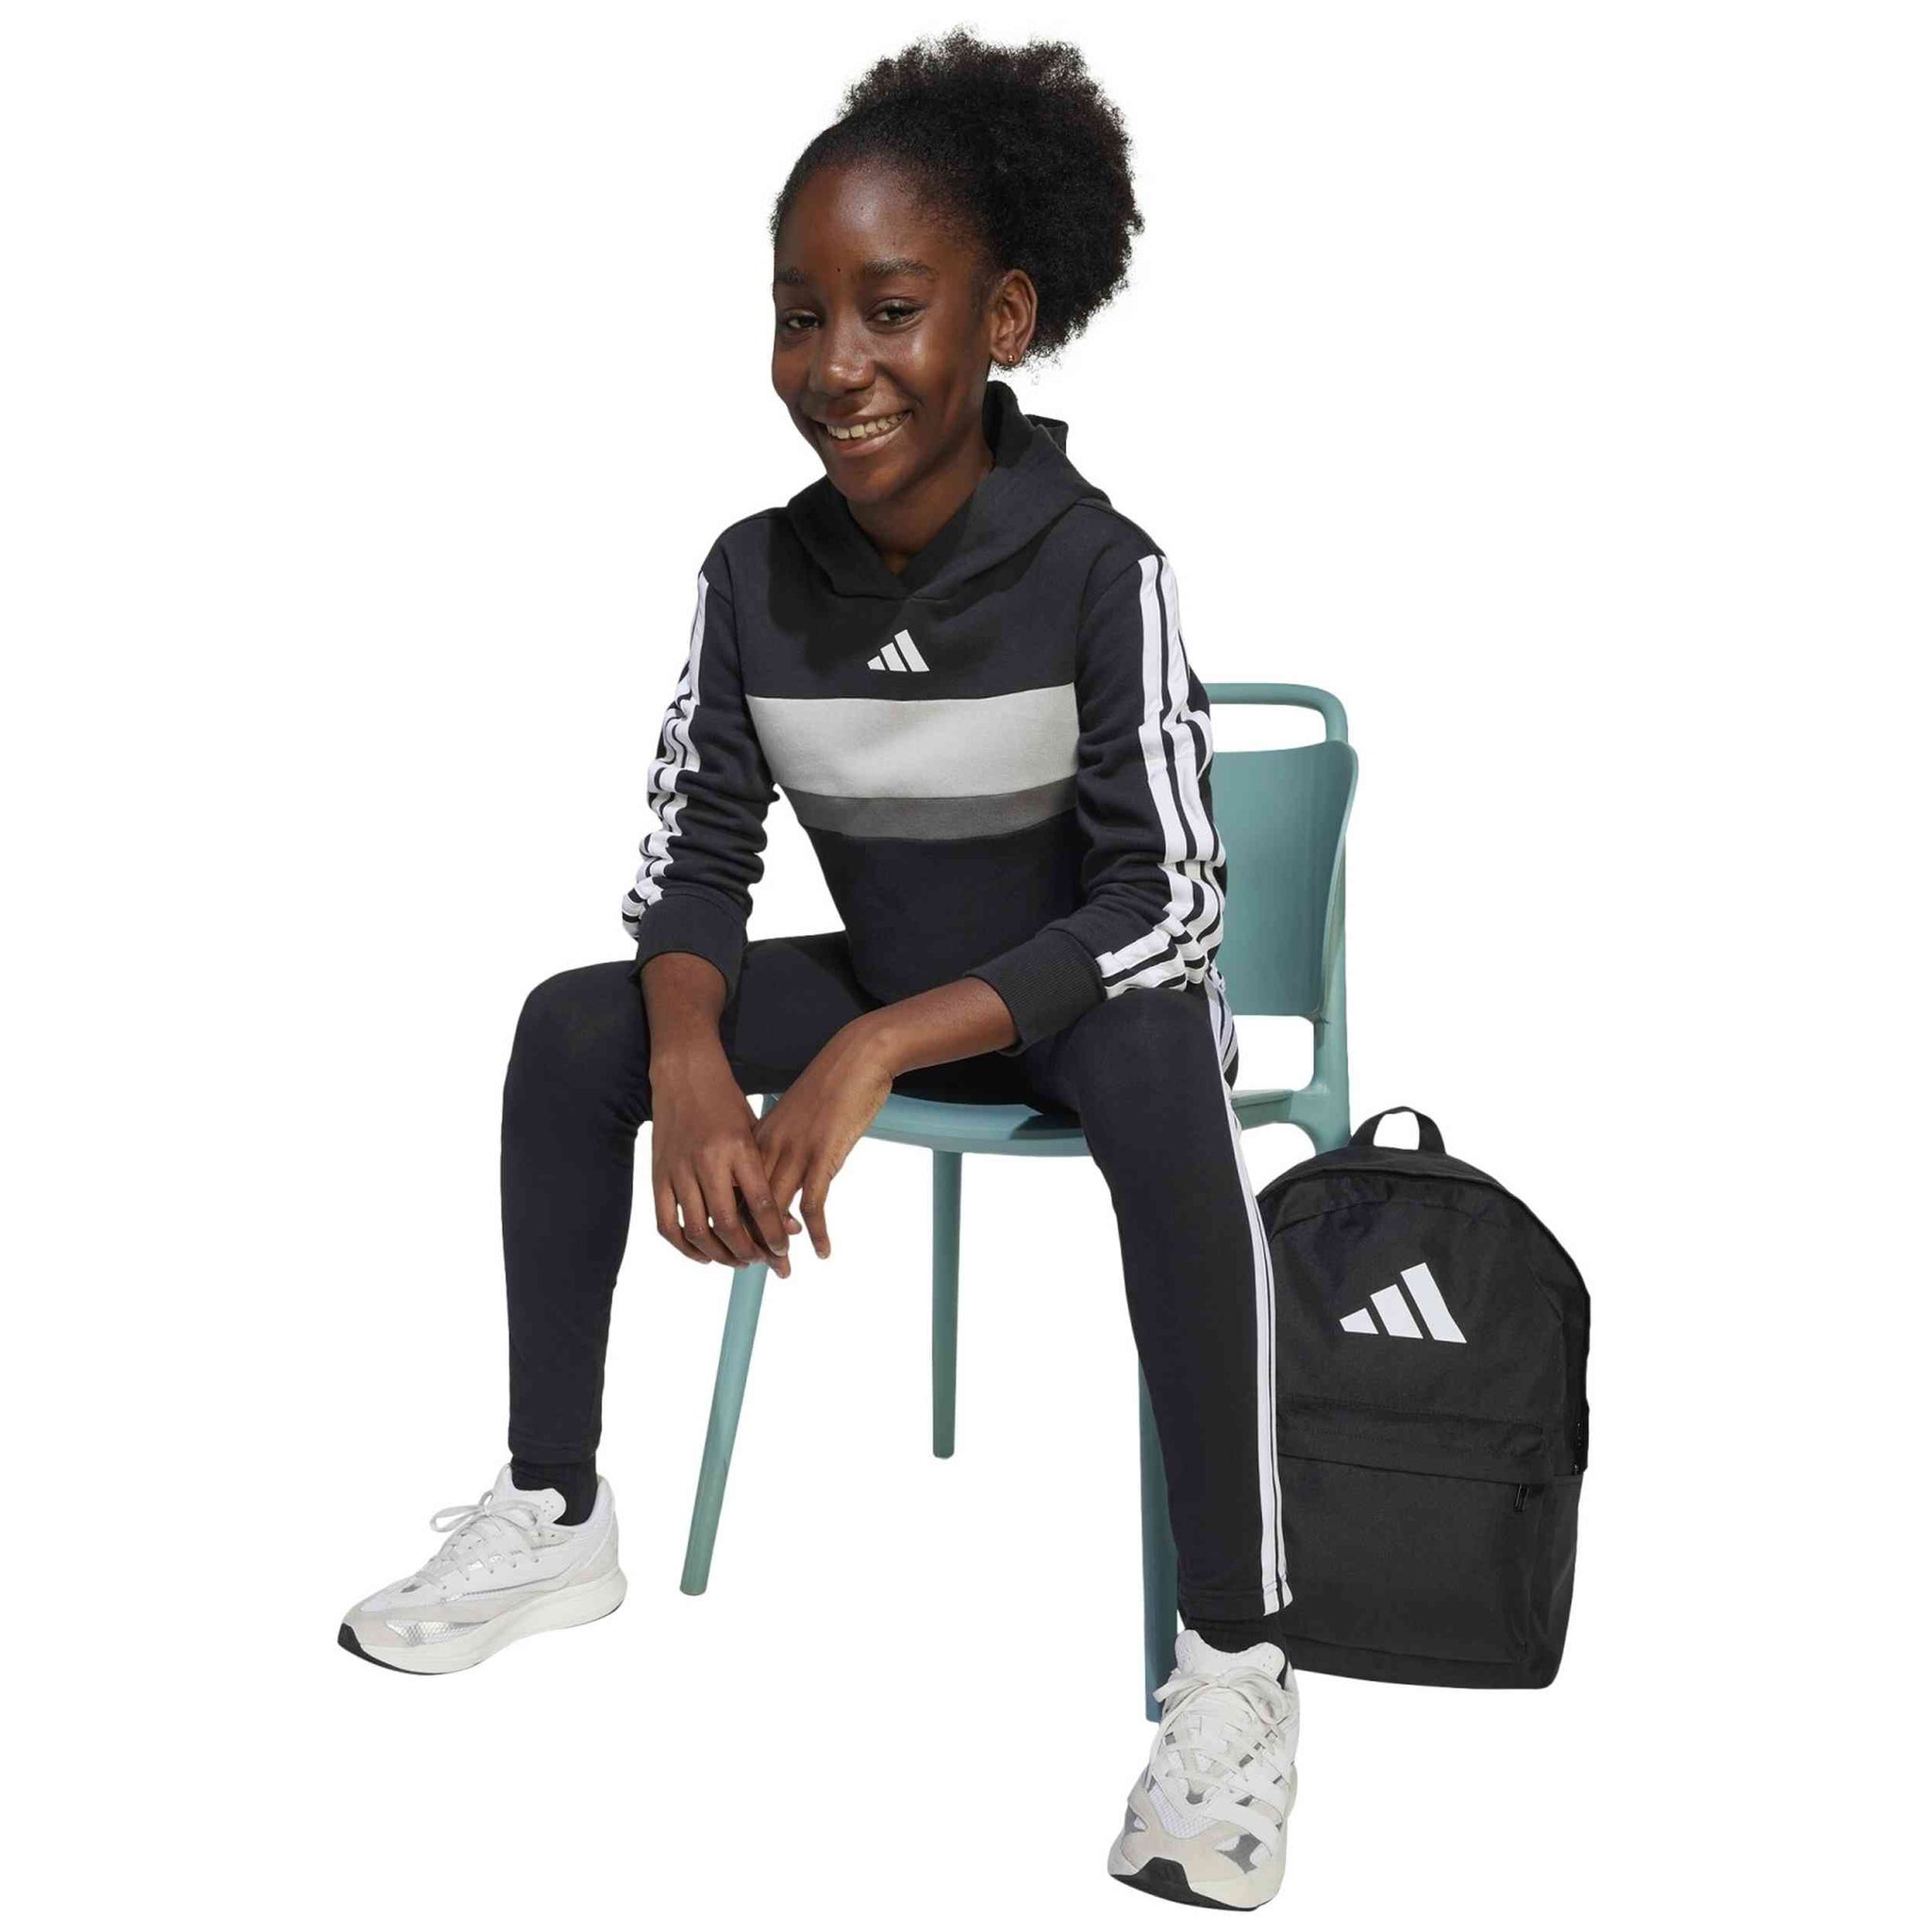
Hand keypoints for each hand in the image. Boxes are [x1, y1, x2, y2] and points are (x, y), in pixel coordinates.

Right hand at [649, 1045, 798, 1277]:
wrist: (684, 1073)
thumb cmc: (726, 1102)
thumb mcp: (754, 1131)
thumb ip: (767, 1176)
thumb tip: (788, 1224)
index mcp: (738, 1148)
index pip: (760, 1203)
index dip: (773, 1234)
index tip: (783, 1250)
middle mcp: (707, 1161)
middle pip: (728, 1224)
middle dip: (747, 1251)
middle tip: (760, 1261)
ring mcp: (678, 1169)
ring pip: (697, 1230)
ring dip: (719, 1254)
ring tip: (736, 1261)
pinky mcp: (657, 1175)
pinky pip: (667, 1223)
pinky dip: (684, 1246)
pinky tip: (702, 1255)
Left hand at [754, 1017, 896, 1260]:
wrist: (857, 1057)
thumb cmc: (830, 1085)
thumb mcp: (794, 1115)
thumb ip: (780, 1141)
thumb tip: (776, 1167)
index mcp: (757, 1137)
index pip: (733, 1188)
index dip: (734, 1222)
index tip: (740, 1246)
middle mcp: (769, 1147)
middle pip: (747, 1206)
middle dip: (749, 1244)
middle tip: (758, 1271)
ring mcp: (794, 1152)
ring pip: (774, 1212)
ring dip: (777, 1247)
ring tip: (784, 1272)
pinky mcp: (822, 1155)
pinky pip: (812, 1205)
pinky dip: (816, 1233)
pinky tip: (823, 1251)